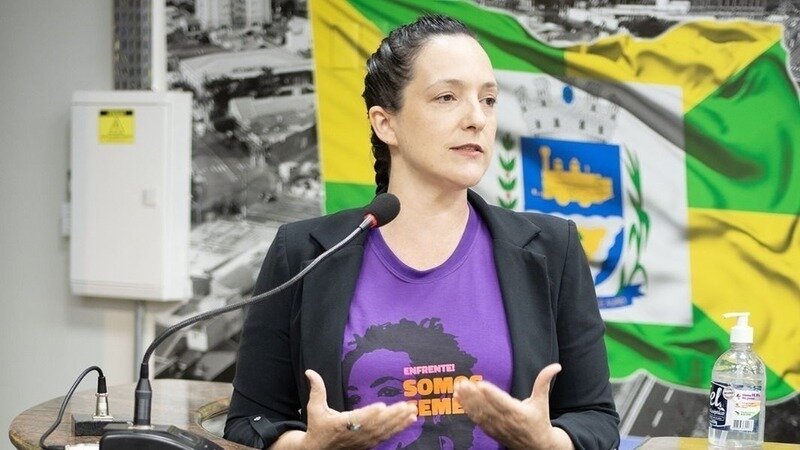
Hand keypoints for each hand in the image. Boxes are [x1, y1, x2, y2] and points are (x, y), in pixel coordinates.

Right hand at [299, 370, 416, 449]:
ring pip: (384, 431)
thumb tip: (310, 371)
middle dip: (393, 416)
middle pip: (376, 425)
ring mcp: (364, 440)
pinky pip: (387, 436)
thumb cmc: (318, 427)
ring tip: (412, 412)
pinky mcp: (369, 443)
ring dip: (399, 422)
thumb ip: (316, 389)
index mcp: (341, 424)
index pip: (357, 419)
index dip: (369, 414)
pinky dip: (399, 428)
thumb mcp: (314, 408)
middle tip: (407, 406)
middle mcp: (355, 434)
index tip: (381, 406)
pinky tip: (410, 420)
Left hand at [453, 363, 572, 449]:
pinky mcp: (490, 430)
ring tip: (458, 388)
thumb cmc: (539, 421)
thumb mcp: (542, 401)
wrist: (536, 446)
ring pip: (479, 413)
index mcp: (519, 413)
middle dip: (474, 395)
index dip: (492, 394)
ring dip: (467, 401)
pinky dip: (466, 409)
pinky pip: (476, 420)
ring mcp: (496, 427)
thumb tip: (556, 366)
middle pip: (487, 407)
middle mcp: (506, 421)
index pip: (503, 402)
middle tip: (463, 383)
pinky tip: (458, 398)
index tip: (481, 384)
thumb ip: (544, 382)